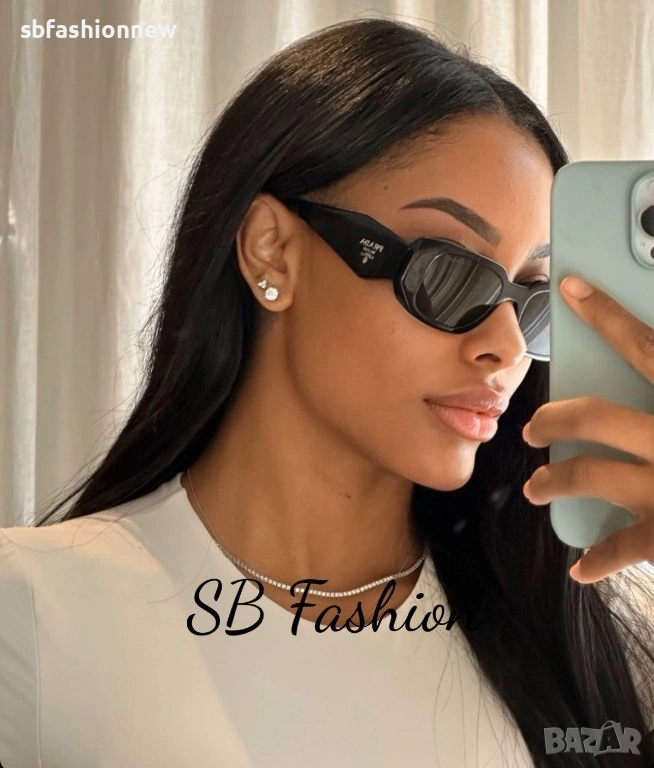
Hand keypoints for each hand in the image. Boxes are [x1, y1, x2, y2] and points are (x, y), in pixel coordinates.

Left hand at [521, 275, 653, 583]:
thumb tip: (647, 363)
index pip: (645, 345)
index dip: (605, 315)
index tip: (571, 288)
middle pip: (593, 415)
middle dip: (553, 418)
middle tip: (533, 428)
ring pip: (588, 476)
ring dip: (553, 482)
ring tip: (537, 488)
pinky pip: (622, 546)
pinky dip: (599, 557)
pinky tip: (581, 565)